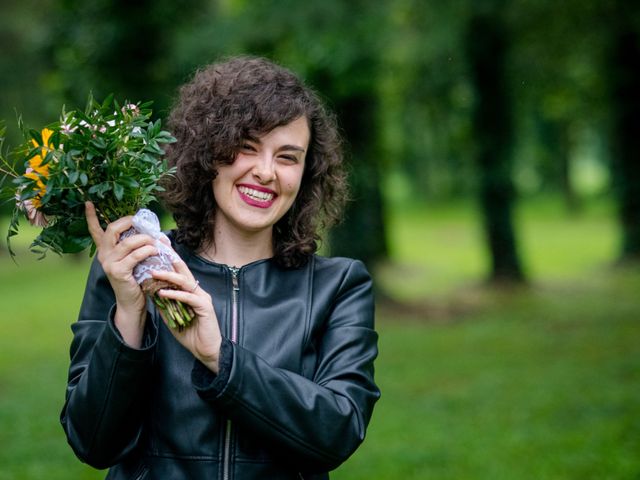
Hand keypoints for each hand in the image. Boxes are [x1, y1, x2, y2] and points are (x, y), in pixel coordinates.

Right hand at [85, 201, 157, 346]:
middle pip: (112, 230)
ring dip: (145, 238)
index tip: (88, 202)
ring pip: (128, 242)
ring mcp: (109, 263)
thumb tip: (153, 231)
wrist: (133, 303)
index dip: (90, 216)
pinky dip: (147, 250)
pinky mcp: (118, 272)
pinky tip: (156, 250)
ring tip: (156, 241)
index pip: (95, 230)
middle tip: (142, 222)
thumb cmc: (137, 279)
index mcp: (106, 250)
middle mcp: (103, 255)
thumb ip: (136, 245)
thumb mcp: (135, 259)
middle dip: (129, 222)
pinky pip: (135, 255)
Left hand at [151, 258, 222, 373]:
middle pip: (184, 273)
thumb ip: (165, 306)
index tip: (157, 256)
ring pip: (186, 282)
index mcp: (192, 294)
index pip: (180, 275)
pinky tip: (163, 292)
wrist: (206, 350)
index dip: (169, 265)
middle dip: (170, 263)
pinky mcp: (205, 307)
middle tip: (155, 255)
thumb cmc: (191, 335)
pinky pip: (188, 297)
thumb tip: (151, 295)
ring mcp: (203, 299)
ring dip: (169, 277)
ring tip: (155, 273)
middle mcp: (198, 293)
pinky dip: (175, 294)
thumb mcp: (172, 319)